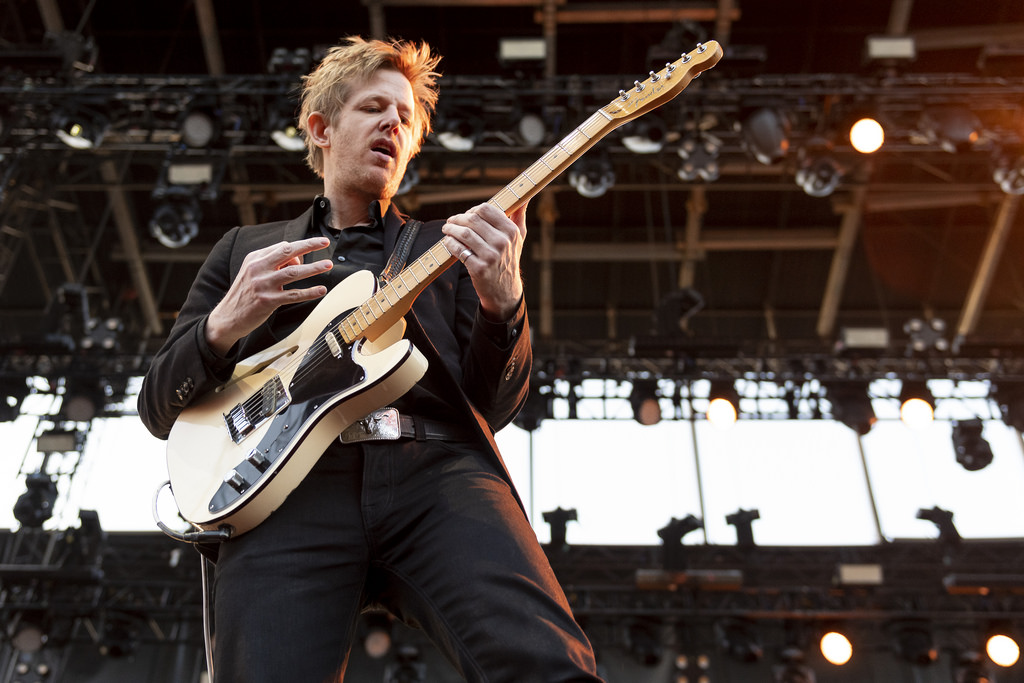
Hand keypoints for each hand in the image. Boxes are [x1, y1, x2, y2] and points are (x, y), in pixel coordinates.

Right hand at [205, 237, 333, 354]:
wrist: (227, 317)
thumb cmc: (245, 294)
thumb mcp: (253, 273)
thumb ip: (272, 264)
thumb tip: (297, 260)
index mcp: (255, 258)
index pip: (281, 247)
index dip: (297, 249)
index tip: (307, 255)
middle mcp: (258, 268)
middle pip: (288, 251)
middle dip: (309, 245)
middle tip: (324, 242)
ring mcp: (263, 284)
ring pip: (294, 272)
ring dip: (314, 268)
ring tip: (328, 265)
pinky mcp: (268, 301)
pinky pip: (294, 295)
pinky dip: (310, 292)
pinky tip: (321, 290)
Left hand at [442, 202, 526, 320]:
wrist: (505, 291)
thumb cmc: (509, 259)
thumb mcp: (519, 238)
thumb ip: (519, 216)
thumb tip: (524, 196)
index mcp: (511, 232)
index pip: (486, 209)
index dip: (472, 210)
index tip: (467, 215)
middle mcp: (502, 243)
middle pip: (472, 220)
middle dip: (457, 219)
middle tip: (451, 222)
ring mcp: (491, 256)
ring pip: (464, 234)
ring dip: (450, 229)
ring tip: (446, 230)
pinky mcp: (479, 269)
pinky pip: (459, 250)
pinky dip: (450, 243)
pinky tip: (448, 242)